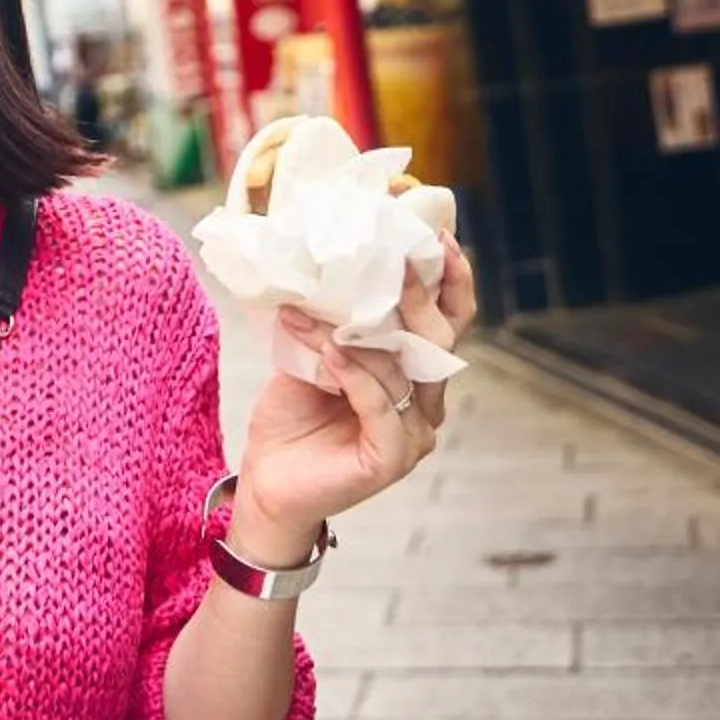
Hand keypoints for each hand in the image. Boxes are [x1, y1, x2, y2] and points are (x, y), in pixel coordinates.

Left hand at [233, 234, 479, 547]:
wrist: (266, 482)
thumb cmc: (293, 418)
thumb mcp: (311, 356)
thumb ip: (332, 322)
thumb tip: (325, 269)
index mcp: (415, 374)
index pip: (450, 322)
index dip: (452, 281)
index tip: (439, 237)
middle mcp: (426, 403)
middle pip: (437, 340)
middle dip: (416, 296)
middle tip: (389, 261)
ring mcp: (413, 434)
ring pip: (404, 371)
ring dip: (358, 335)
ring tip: (314, 311)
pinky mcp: (391, 459)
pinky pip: (382, 409)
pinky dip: (357, 377)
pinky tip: (330, 355)